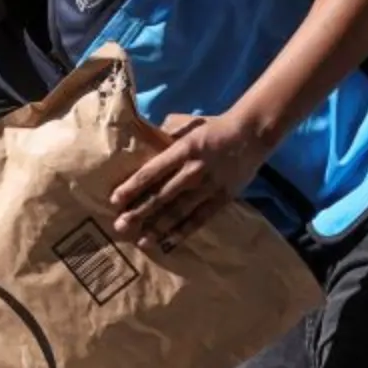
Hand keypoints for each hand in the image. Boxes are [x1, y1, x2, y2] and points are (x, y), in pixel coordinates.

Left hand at [109, 113, 271, 253]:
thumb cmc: (213, 127)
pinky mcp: (222, 199)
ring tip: (141, 241)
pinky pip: (200, 219)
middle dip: (140, 212)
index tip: (115, 201)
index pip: (152, 171)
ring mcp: (209, 187)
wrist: (251, 134)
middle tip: (120, 226)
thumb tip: (141, 142)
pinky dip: (183, 232)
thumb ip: (164, 133)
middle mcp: (194, 170)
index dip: (133, 187)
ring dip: (158, 227)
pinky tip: (168, 243)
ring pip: (180, 211)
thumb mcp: (186, 123)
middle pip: (162, 195)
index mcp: (183, 149)